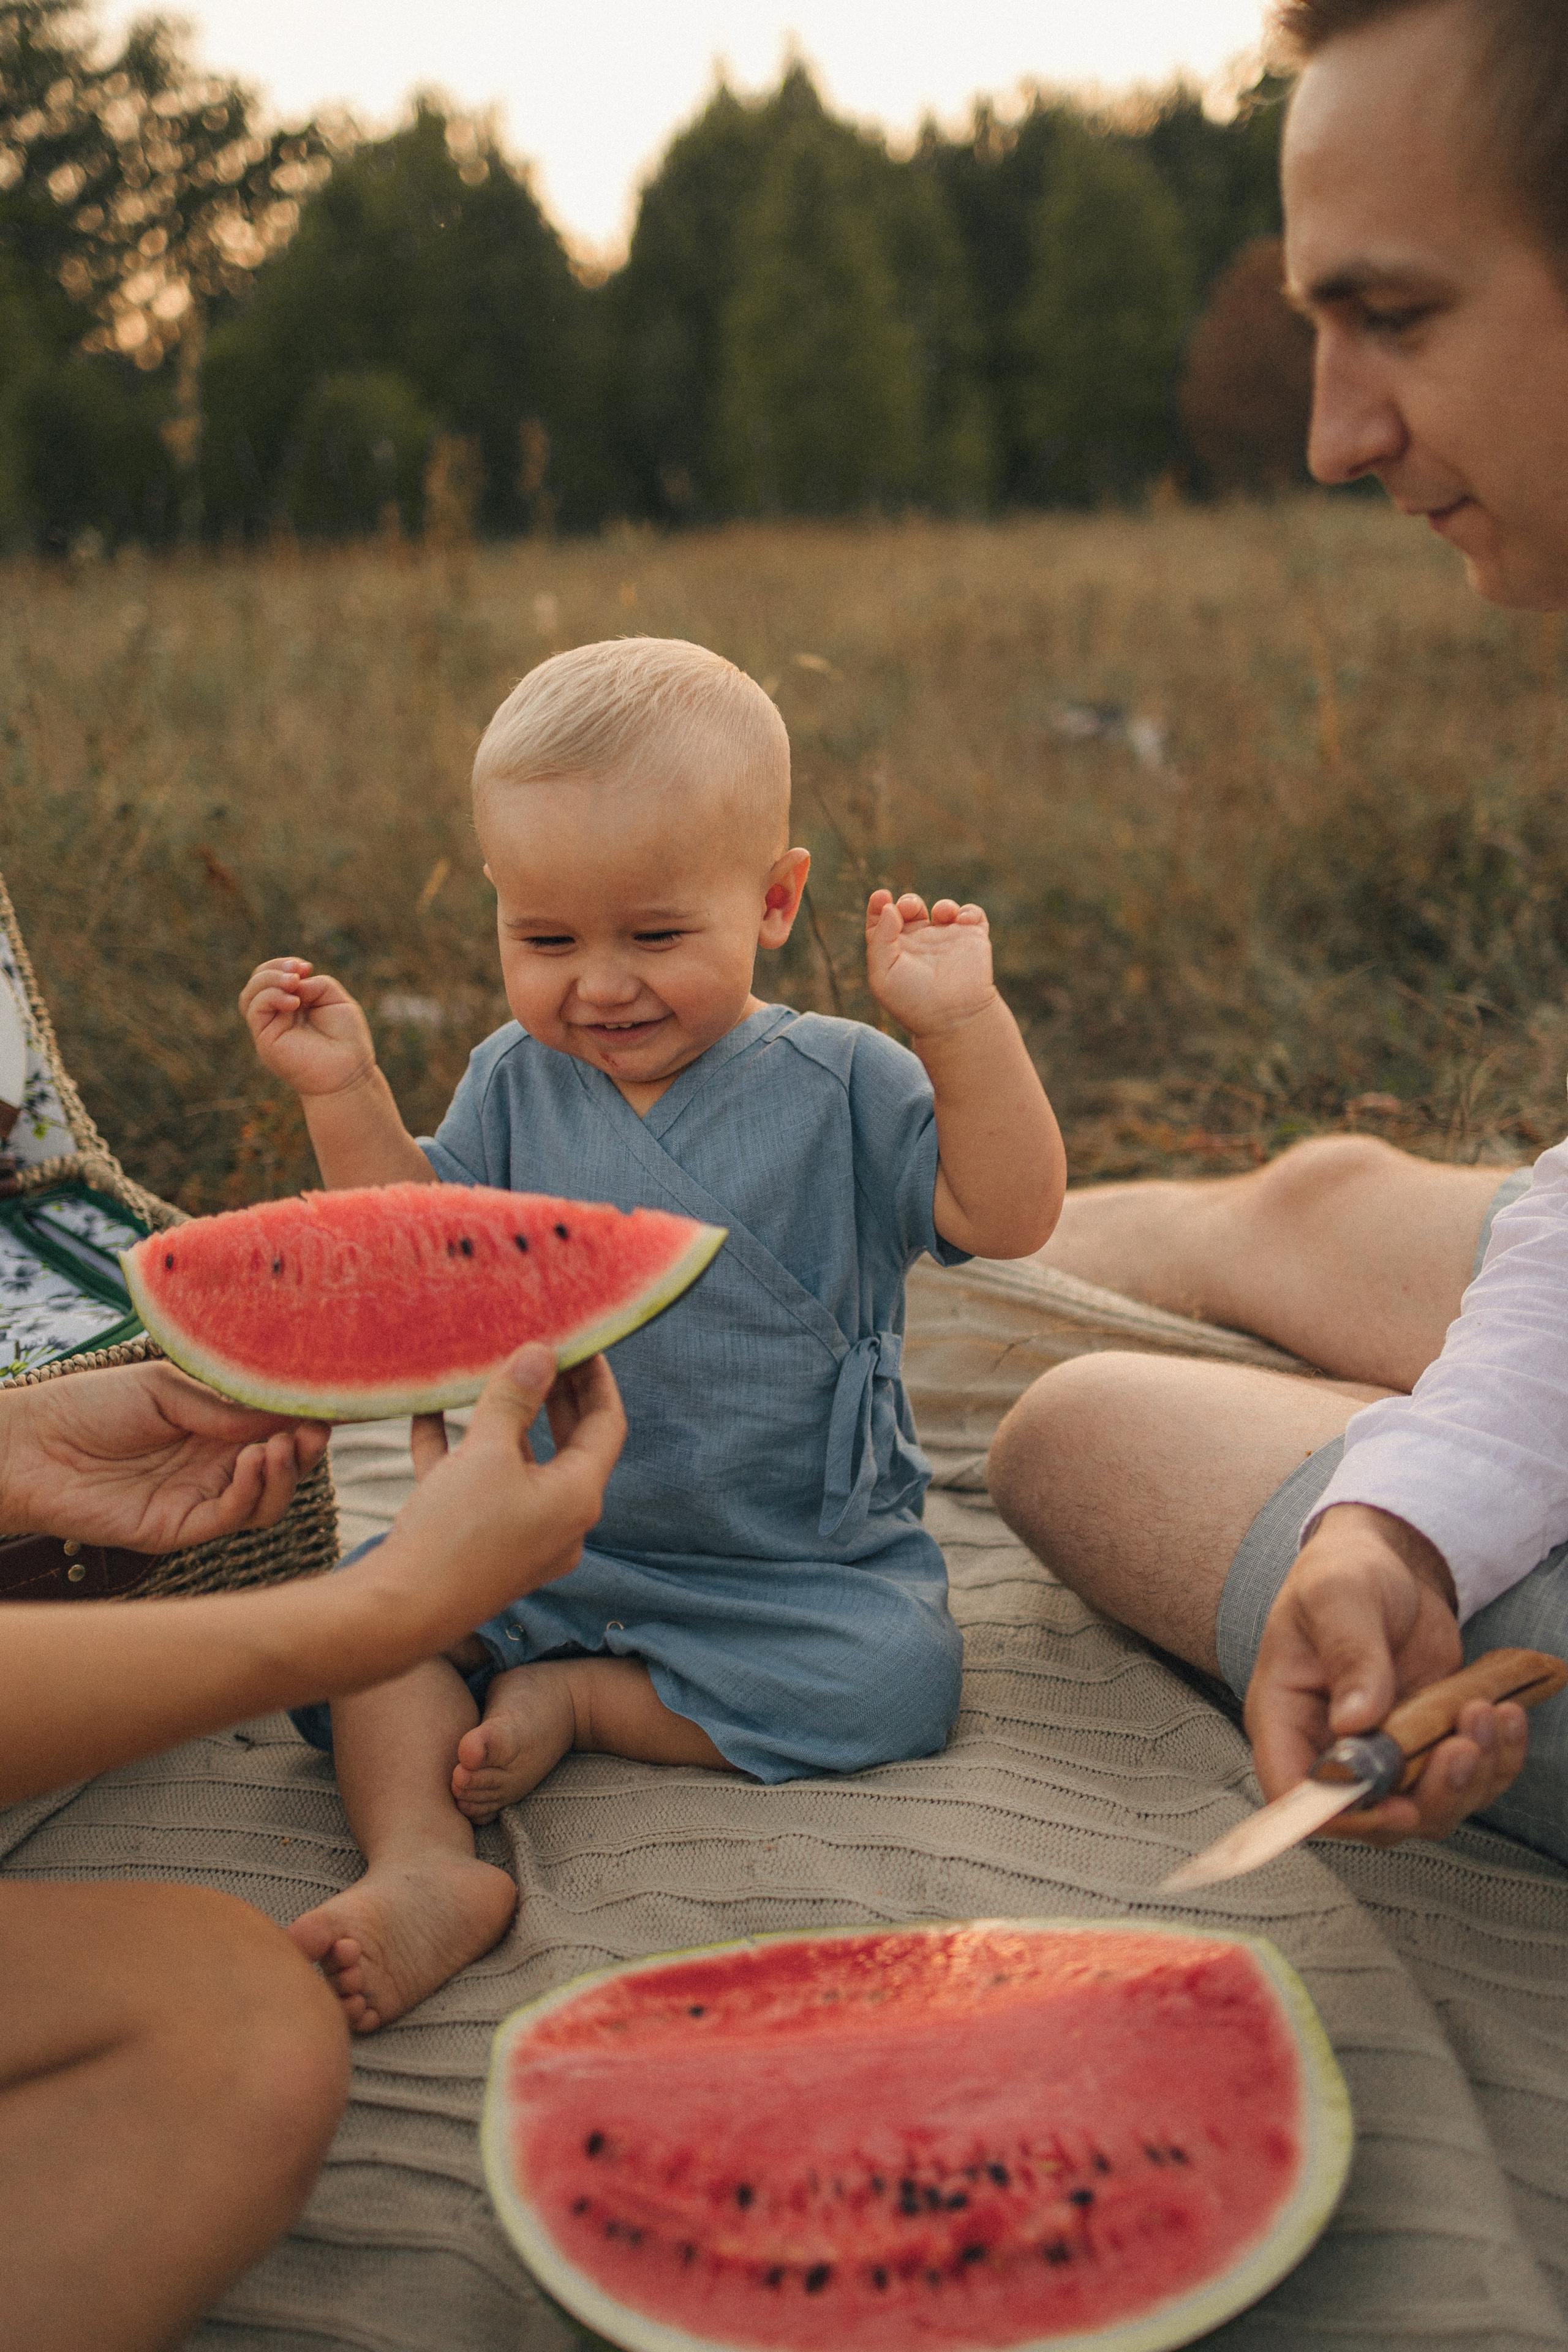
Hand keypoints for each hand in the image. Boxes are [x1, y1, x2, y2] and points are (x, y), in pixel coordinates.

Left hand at [0, 1361, 330, 1552]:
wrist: (28, 1447)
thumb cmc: (87, 1406)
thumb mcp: (167, 1390)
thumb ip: (226, 1406)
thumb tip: (288, 1408)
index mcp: (214, 1427)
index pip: (276, 1426)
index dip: (309, 1418)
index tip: (339, 1402)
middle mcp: (213, 1465)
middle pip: (284, 1468)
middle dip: (307, 1449)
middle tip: (316, 1429)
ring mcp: (198, 1499)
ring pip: (268, 1500)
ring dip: (286, 1473)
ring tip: (282, 1445)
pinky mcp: (178, 1529)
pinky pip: (232, 1518)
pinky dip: (253, 1492)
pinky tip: (255, 1461)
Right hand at [240, 957, 376, 1099]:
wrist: (349, 1074)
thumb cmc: (347, 1039)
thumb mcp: (335, 1000)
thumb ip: (314, 984)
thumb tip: (293, 981)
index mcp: (292, 1005)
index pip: (272, 977)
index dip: (283, 965)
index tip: (306, 967)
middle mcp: (277, 1017)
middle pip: (256, 983)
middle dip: (273, 968)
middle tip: (298, 970)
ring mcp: (269, 1029)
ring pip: (249, 995)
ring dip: (269, 979)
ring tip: (293, 981)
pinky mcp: (266, 1041)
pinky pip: (255, 1009)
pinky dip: (271, 997)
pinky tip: (294, 1001)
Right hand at [364, 1345, 626, 1635]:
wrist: (399, 1613)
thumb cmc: (454, 1532)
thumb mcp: (487, 1453)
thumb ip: (514, 1398)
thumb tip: (541, 1353)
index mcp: (578, 1498)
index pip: (606, 1424)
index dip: (596, 1378)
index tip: (581, 1340)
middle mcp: (560, 1521)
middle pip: (567, 1444)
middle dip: (552, 1394)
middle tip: (539, 1349)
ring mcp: (521, 1537)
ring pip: (517, 1464)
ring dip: (501, 1419)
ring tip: (484, 1372)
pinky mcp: (482, 1547)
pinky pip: (479, 1487)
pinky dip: (460, 1450)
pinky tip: (428, 1412)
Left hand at [864, 890, 996, 1041]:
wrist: (952, 1017)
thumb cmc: (912, 1001)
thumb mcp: (882, 974)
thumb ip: (880, 939)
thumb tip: (889, 908)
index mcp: (896, 952)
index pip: (883, 921)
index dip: (879, 905)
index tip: (882, 896)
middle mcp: (921, 945)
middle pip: (911, 910)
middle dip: (910, 902)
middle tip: (911, 909)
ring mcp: (948, 941)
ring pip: (944, 909)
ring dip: (943, 905)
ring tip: (942, 914)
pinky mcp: (973, 940)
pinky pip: (973, 914)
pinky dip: (968, 910)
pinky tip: (961, 920)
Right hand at [1246, 1503, 1528, 1845]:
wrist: (1387, 1566)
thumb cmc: (1342, 1574)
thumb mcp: (1337, 1597)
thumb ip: (1347, 1652)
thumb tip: (1357, 1720)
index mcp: (1285, 1719)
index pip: (1295, 1795)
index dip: (1342, 1815)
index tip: (1397, 1803)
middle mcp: (1330, 1750)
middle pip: (1373, 1817)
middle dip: (1427, 1798)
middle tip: (1462, 1748)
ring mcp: (1384, 1753)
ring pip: (1427, 1808)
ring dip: (1470, 1778)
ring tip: (1488, 1715)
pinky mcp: (1427, 1744)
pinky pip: (1465, 1780)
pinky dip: (1496, 1760)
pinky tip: (1507, 1717)